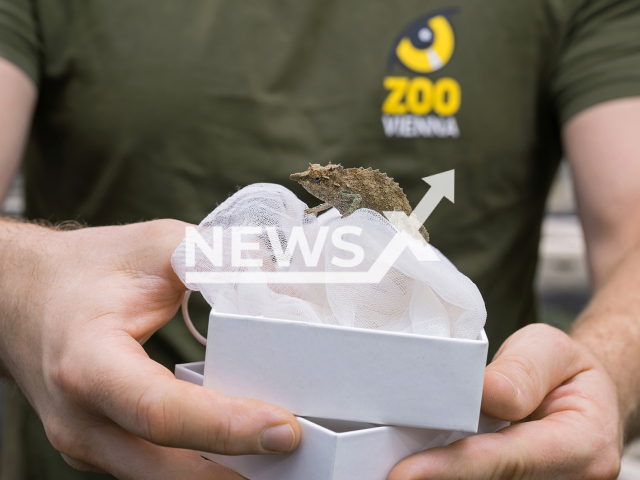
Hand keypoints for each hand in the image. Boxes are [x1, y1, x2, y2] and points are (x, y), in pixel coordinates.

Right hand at [0, 219, 300, 478]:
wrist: (23, 296)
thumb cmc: (87, 270)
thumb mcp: (154, 247)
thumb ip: (216, 260)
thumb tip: (280, 283)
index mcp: (88, 363)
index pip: (161, 411)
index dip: (226, 426)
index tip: (285, 430)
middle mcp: (81, 420)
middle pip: (167, 469)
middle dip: (238, 468)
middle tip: (299, 451)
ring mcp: (87, 443)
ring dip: (223, 472)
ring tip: (278, 454)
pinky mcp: (101, 448)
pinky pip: (157, 469)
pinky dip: (202, 464)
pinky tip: (241, 447)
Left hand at [388, 324, 621, 479]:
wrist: (586, 397)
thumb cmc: (564, 370)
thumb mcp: (550, 349)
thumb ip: (522, 370)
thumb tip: (486, 393)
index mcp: (583, 445)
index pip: (507, 460)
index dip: (452, 467)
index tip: (403, 473)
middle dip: (436, 477)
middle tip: (386, 470)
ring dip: (438, 477)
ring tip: (392, 466)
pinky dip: (447, 473)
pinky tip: (418, 467)